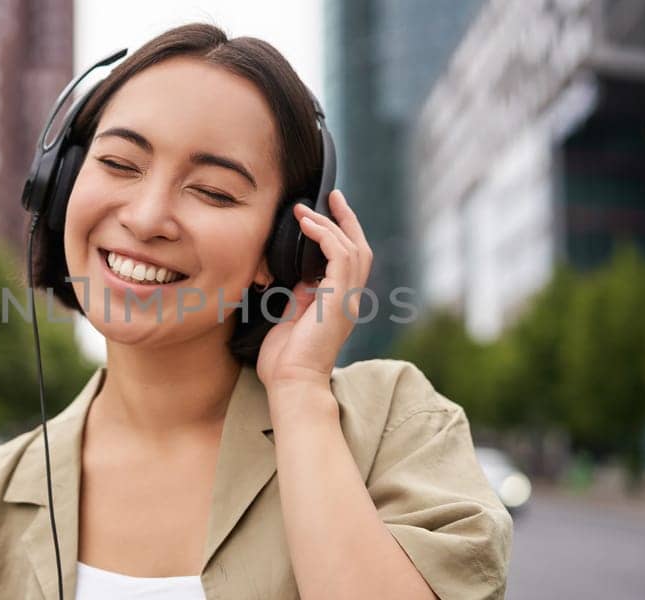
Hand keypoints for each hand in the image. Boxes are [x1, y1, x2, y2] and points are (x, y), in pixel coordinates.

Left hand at [257, 190, 373, 395]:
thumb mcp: (291, 319)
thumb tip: (299, 275)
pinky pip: (339, 256)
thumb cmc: (285, 361)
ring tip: (308, 208)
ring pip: (352, 248)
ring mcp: (347, 300)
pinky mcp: (339, 299)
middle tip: (332, 196)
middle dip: (346, 220)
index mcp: (339, 305)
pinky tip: (307, 224)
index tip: (325, 212)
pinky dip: (325, 236)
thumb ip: (299, 296)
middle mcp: (349, 300)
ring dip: (330, 224)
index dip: (341, 234)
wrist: (292, 383)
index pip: (349, 261)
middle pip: (359, 249)